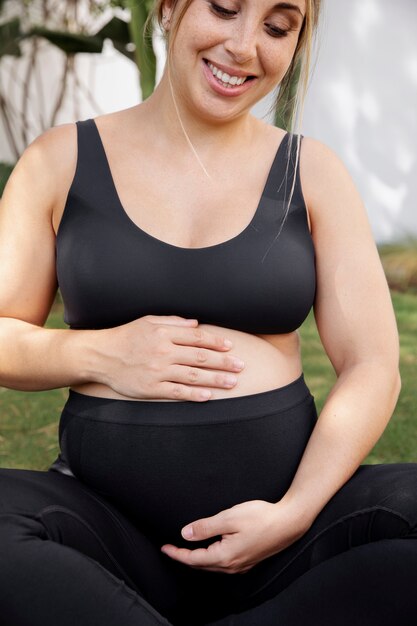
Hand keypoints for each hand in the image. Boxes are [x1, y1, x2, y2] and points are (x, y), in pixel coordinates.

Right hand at [96, 315, 244, 400]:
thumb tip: (196, 324)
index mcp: (164, 334)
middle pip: (200, 357)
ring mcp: (158, 371)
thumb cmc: (125, 336)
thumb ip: (173, 321)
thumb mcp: (147, 321)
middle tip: (240, 366)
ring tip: (232, 382)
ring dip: (215, 380)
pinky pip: (177, 392)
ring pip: (193, 376)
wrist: (100, 355)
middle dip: (223, 362)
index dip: (216, 342)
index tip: (230, 346)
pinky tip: (209, 396)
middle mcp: (163, 352)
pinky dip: (194, 395)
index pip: (197, 337)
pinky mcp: (151, 388)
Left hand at [160, 499, 308, 573]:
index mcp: (225, 556)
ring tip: (186, 549)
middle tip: (171, 548)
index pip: (193, 559)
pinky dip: (211, 558)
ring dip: (198, 558)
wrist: (289, 522)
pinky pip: (223, 564)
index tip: (164, 548)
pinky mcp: (249, 560)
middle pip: (202, 565)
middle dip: (185, 557)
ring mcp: (242, 565)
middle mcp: (232, 566)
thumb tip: (186, 534)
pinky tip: (210, 550)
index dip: (177, 553)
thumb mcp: (229, 517)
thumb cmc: (261, 518)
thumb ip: (206, 527)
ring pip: (212, 565)